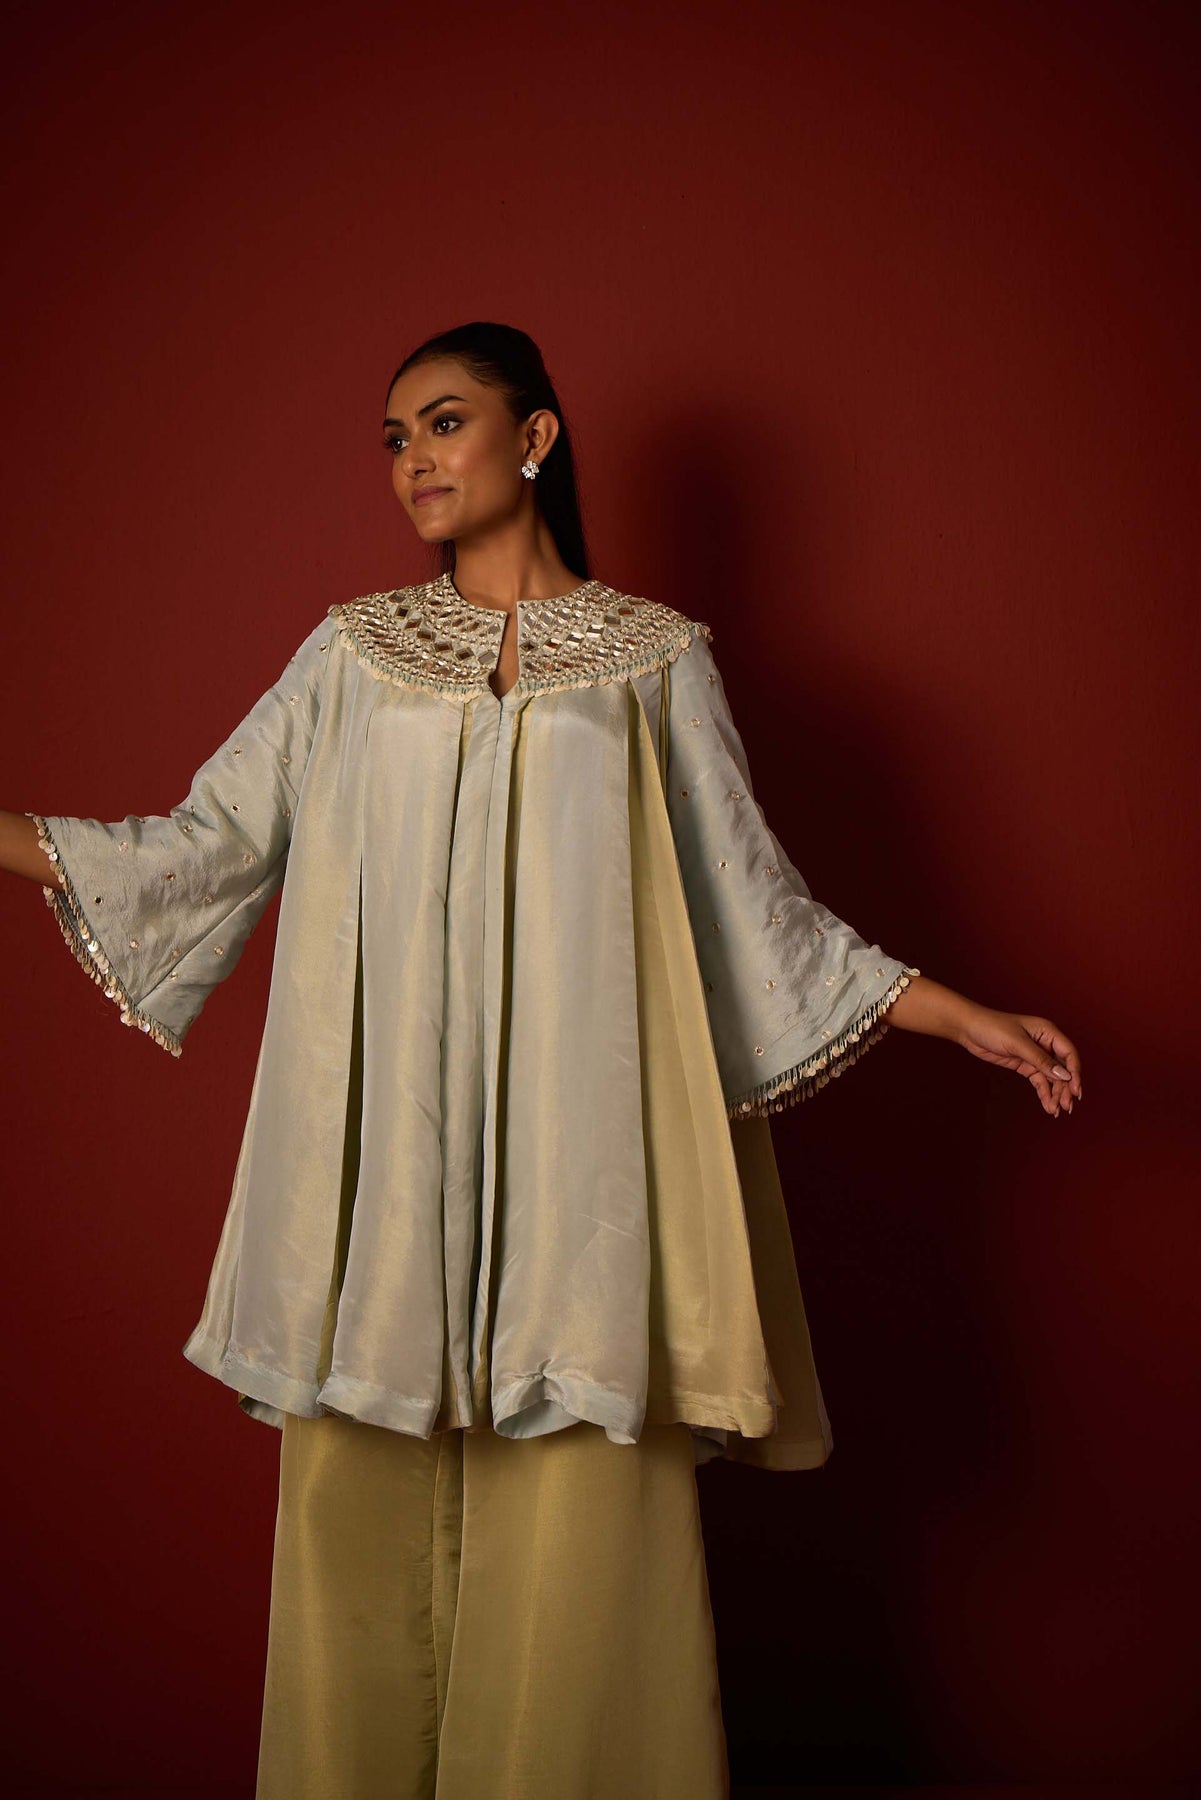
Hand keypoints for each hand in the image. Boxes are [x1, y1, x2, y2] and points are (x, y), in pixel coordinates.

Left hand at [955, 1005, 1082, 1116]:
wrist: (969, 1029)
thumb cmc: (993, 1027)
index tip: (1076, 1090)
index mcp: (1048, 1032)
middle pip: (1062, 1069)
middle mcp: (1045, 1044)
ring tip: (1055, 1111)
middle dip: (1065, 1088)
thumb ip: (1041, 1060)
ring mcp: (1035, 1056)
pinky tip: (1048, 1106)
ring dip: (1055, 1094)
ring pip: (1052, 1078)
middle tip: (1066, 1106)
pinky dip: (1044, 1093)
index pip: (1069, 1054)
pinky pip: (1039, 1081)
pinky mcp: (1025, 1065)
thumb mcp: (1018, 1043)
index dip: (1075, 1072)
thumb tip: (1064, 1075)